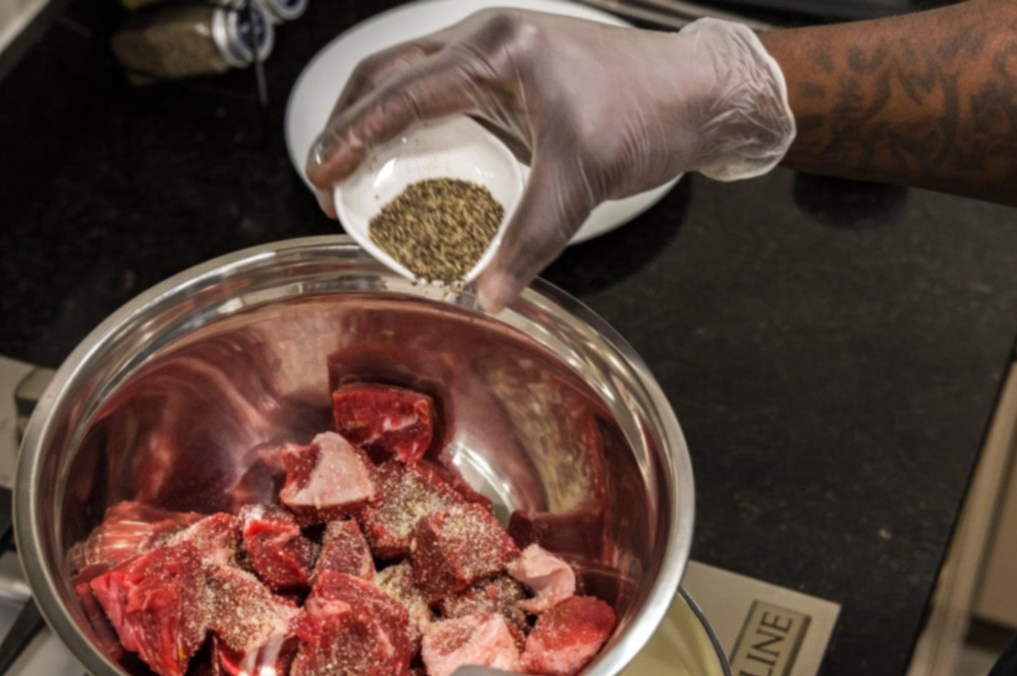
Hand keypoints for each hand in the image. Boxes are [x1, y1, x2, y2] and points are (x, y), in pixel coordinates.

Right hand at [307, 12, 793, 311]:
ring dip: (374, 118)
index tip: (321, 173)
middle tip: (325, 177)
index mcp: (497, 53)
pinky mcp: (508, 68)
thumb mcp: (580, 183)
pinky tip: (407, 159)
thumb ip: (531, 241)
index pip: (402, 94)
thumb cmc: (647, 115)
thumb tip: (488, 294)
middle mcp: (489, 40)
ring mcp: (496, 49)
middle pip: (388, 74)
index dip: (352, 135)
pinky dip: (409, 120)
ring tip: (352, 170)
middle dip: (347, 123)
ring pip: (408, 75)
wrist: (695, 92)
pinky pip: (438, 87)